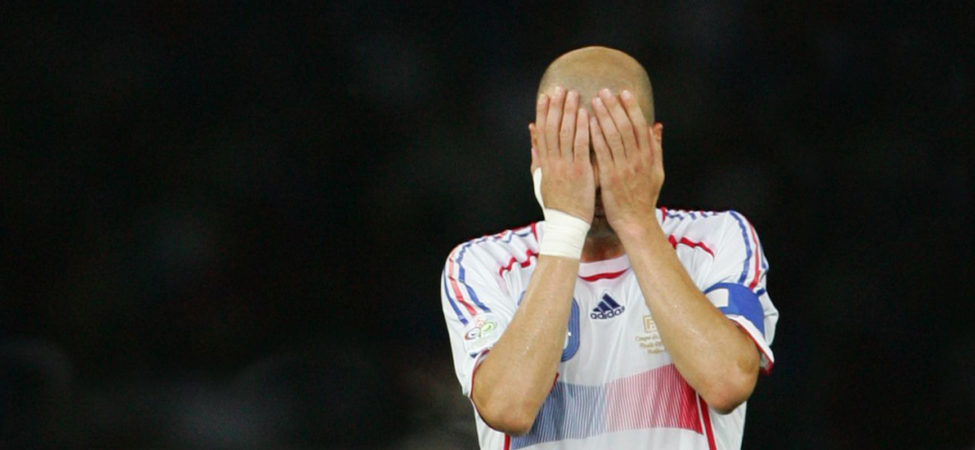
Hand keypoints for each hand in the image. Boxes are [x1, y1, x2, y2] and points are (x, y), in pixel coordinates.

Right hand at [529, 87, 594, 222]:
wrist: (567, 224)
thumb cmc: (558, 204)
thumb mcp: (541, 181)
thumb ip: (537, 160)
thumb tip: (532, 141)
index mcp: (544, 163)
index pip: (542, 132)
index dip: (543, 112)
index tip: (545, 95)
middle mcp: (552, 162)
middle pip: (552, 128)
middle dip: (555, 106)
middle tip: (560, 88)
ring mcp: (565, 166)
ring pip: (564, 133)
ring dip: (568, 112)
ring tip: (573, 94)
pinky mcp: (579, 172)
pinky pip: (580, 146)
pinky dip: (581, 129)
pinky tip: (585, 115)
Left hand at [589, 88, 663, 234]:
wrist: (635, 221)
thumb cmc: (644, 197)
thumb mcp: (657, 171)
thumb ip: (656, 148)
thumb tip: (657, 125)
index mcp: (648, 157)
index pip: (640, 126)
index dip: (632, 107)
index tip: (624, 92)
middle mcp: (637, 160)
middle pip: (626, 127)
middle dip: (615, 107)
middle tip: (604, 91)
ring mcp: (623, 168)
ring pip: (614, 136)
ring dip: (603, 117)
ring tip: (594, 101)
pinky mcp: (610, 178)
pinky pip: (602, 153)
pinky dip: (595, 136)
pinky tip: (587, 124)